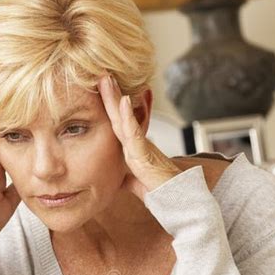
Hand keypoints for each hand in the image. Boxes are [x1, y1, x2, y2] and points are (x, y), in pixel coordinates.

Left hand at [97, 74, 181, 200]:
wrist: (176, 201)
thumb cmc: (159, 190)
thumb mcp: (134, 182)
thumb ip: (125, 177)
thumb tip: (115, 177)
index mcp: (131, 149)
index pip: (116, 125)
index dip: (108, 108)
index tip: (98, 90)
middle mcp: (135, 145)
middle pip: (119, 116)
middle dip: (109, 95)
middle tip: (101, 74)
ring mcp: (140, 148)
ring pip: (124, 119)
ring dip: (115, 98)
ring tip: (106, 79)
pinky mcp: (144, 155)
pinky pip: (134, 133)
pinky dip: (128, 117)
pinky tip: (122, 101)